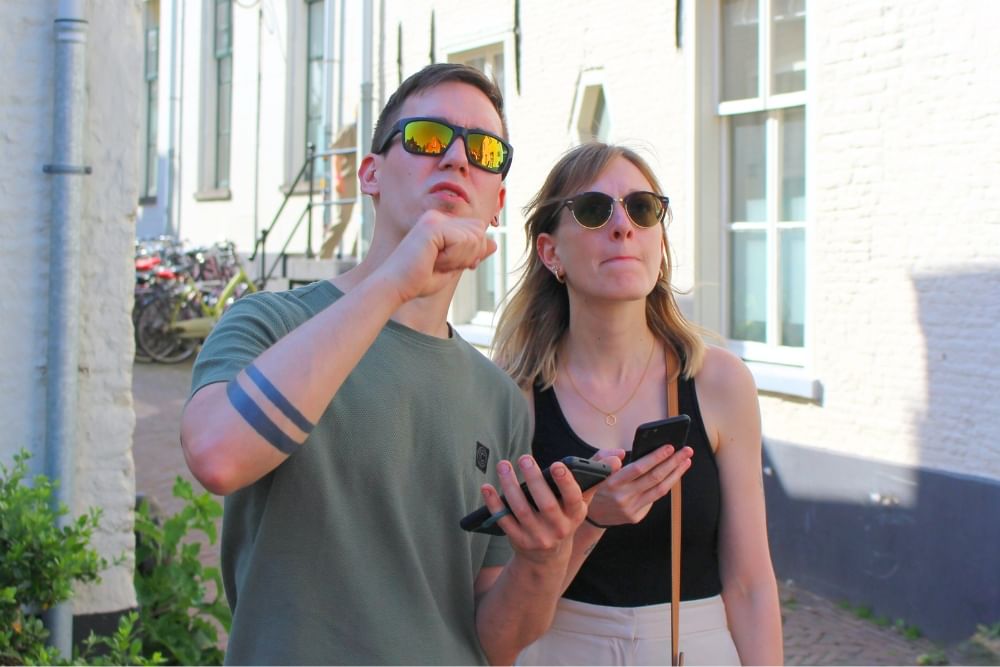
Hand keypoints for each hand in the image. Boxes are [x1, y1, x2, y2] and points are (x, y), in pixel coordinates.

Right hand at [378, 210, 496, 301]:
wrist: (396, 287)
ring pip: (474, 236)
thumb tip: (494, 243)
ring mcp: (434, 219)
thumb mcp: (453, 267)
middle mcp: (437, 217)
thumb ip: (472, 254)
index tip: (452, 265)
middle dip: (468, 254)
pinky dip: (453, 258)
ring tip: (436, 263)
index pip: (476, 231)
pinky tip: (434, 262)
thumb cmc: (419, 281)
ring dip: (459, 258)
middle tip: (443, 265)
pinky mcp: (432, 226)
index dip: (472, 252)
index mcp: (441, 224)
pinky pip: (462, 241)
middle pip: (479, 231)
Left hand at [478, 456, 587, 565]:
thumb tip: (614, 457)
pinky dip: (494, 504)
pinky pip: (504, 521)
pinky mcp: (518, 540)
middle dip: (535, 480)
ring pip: (522, 510)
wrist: (548, 556)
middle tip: (525, 458)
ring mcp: (537, 536)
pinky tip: (487, 487)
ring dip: (511, 486)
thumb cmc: (564, 517)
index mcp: (575, 515)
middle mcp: (558, 528)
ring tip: (504, 465)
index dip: (565, 482)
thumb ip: (592, 479)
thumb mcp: (579, 503)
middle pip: (545, 504)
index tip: (557, 465)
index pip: (573, 498)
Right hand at [586, 444, 692, 526]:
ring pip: (660, 490)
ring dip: (676, 475)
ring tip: (685, 461)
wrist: (589, 516)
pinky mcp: (635, 517)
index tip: (670, 447)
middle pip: (655, 478)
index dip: (656, 457)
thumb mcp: (591, 466)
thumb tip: (622, 453)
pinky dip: (665, 485)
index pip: (639, 468)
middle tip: (686, 451)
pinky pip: (654, 499)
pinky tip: (672, 475)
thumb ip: (605, 456)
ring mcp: (631, 509)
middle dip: (673, 463)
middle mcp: (623, 497)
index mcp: (611, 482)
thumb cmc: (593, 485)